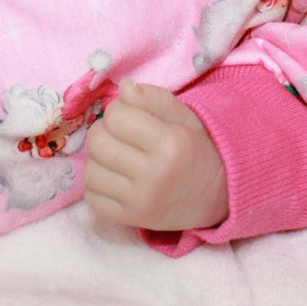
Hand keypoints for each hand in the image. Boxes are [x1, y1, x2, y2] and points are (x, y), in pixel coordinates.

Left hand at [83, 79, 228, 231]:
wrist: (216, 196)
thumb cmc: (196, 149)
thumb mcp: (184, 117)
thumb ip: (154, 98)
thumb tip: (124, 88)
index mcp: (171, 143)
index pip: (116, 116)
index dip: (118, 110)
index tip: (130, 115)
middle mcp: (155, 174)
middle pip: (98, 142)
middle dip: (104, 130)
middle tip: (119, 134)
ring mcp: (140, 200)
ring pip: (90, 170)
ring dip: (99, 158)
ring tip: (117, 156)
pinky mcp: (130, 219)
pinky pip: (91, 197)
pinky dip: (97, 184)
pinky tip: (115, 178)